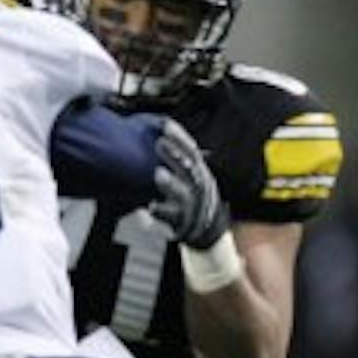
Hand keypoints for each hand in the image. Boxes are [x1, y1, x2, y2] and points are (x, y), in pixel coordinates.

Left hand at [148, 119, 228, 249]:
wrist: (206, 231)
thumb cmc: (190, 195)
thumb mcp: (190, 172)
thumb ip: (177, 153)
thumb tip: (162, 126)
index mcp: (200, 172)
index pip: (192, 151)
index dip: (179, 138)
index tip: (164, 126)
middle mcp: (199, 188)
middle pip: (190, 170)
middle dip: (175, 156)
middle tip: (158, 144)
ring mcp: (193, 206)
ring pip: (185, 195)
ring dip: (172, 184)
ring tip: (158, 173)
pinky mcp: (182, 223)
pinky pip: (172, 218)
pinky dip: (162, 212)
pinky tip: (151, 206)